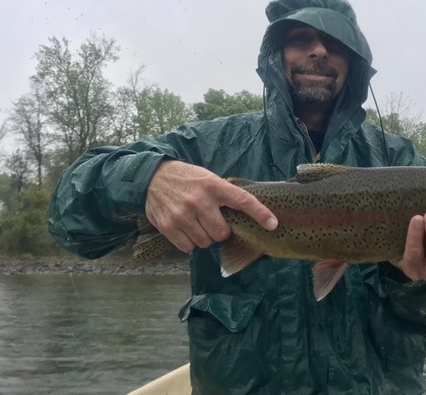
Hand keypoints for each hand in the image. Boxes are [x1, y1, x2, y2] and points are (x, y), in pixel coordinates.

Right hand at [145, 160, 277, 252]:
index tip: (273, 224)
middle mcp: (199, 200)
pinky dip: (189, 242)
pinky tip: (185, 228)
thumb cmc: (187, 179)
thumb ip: (224, 195)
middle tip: (212, 220)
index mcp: (213, 186)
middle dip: (220, 231)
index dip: (260, 213)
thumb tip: (248, 215)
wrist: (152, 177)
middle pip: (222, 233)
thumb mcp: (208, 179)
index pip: (243, 200)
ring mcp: (182, 214)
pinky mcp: (168, 226)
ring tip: (196, 222)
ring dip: (204, 237)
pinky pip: (188, 247)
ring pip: (205, 242)